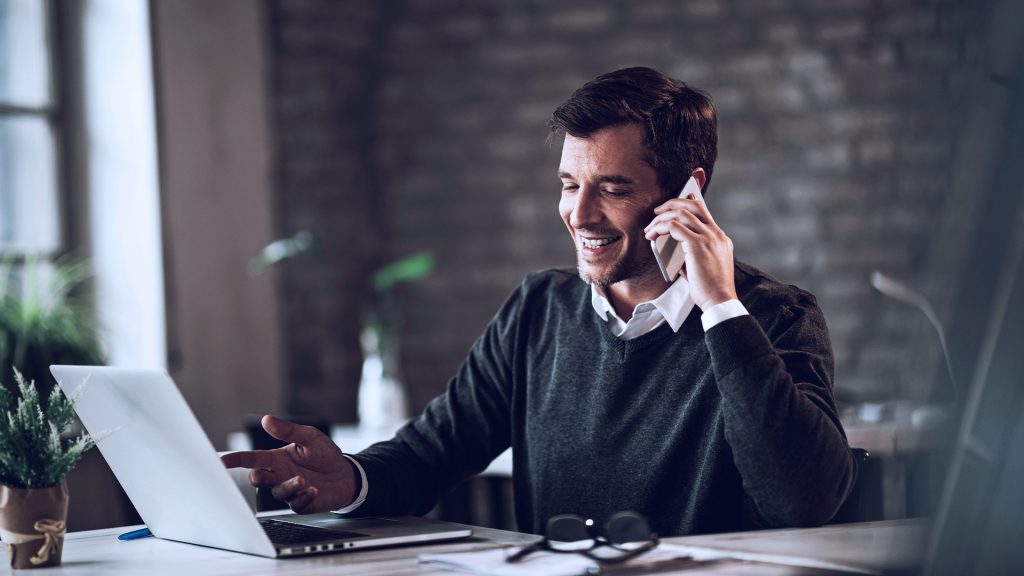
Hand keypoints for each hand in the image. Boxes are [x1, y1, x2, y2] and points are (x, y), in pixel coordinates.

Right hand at [220, 415, 356, 513]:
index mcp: (277, 458)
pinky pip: (295, 504)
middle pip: (259, 478)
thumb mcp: (309, 437)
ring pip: (277, 492)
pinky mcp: (301, 503)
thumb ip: (288, 431)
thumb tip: (267, 419)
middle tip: (260, 474)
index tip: (220, 461)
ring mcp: (289, 490)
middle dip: (257, 477)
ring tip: (302, 479)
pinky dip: (303, 497)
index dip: (235, 460)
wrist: (345, 474)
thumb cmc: (324, 454)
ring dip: (288, 486)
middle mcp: (279, 475)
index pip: (252, 458)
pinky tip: (314, 490)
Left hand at [644, 193, 737, 310]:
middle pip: (693, 205)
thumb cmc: (711, 289)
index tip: (671, 206)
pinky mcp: (697, 244)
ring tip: (650, 228)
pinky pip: (674, 226)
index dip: (686, 203)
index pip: (703, 211)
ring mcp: (708, 237)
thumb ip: (693, 256)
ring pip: (681, 213)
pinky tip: (652, 235)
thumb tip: (677, 255)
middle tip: (657, 211)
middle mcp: (715, 234)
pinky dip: (660, 228)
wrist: (720, 300)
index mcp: (720, 238)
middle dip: (672, 203)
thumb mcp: (706, 267)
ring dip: (661, 218)